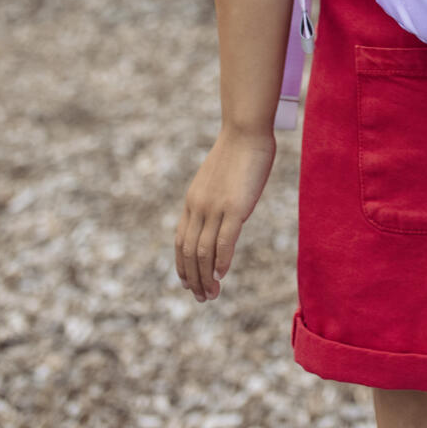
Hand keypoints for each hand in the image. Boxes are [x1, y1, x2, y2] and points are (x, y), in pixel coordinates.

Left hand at [175, 124, 275, 301]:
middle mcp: (198, 206)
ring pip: (203, 252)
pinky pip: (224, 241)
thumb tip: (221, 216)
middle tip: (203, 298)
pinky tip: (222, 274)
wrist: (245, 130)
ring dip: (206, 277)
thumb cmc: (238, 151)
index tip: (189, 284)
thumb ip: (215, 199)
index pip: (181, 241)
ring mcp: (215, 207)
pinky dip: (221, 262)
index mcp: (192, 201)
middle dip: (194, 279)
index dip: (182, 266)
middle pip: (190, 252)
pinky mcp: (234, 207)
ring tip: (212, 294)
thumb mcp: (218, 179)